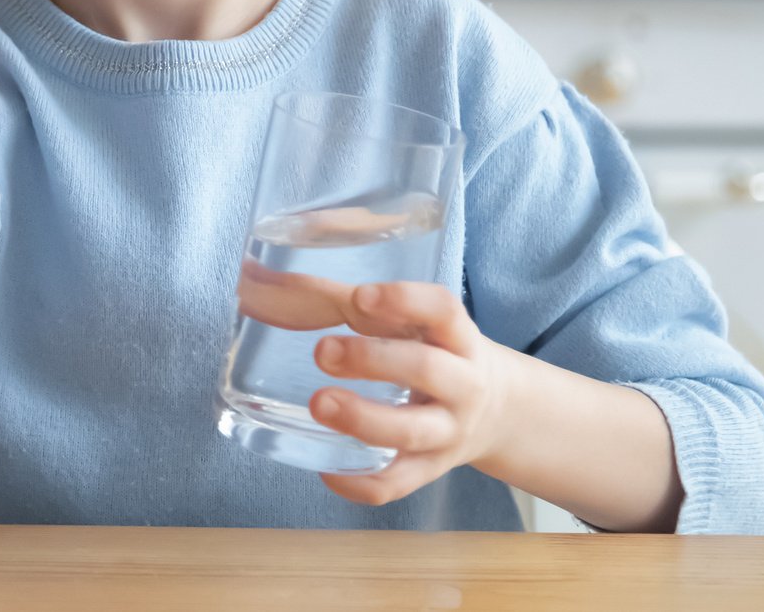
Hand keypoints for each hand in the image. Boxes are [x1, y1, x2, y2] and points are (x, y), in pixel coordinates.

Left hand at [303, 281, 516, 504]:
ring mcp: (449, 432)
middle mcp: (463, 384)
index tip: (360, 297)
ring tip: (319, 404)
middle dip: (372, 360)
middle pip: (426, 369)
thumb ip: (349, 302)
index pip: (444, 311)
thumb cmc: (434, 352)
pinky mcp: (431, 470)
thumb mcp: (411, 323)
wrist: (499, 413)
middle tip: (322, 352)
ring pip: (412, 431)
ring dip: (363, 419)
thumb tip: (264, 278)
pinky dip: (360, 483)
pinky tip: (325, 470)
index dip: (405, 301)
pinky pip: (398, 485)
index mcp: (458, 337)